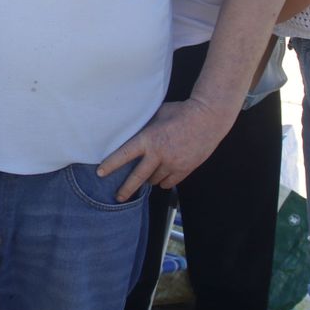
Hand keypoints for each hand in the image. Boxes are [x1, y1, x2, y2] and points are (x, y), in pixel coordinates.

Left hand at [96, 97, 232, 201]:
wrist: (209, 118)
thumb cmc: (181, 111)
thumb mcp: (157, 115)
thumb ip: (145, 128)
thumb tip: (133, 134)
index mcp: (149, 139)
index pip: (124, 155)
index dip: (111, 165)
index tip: (100, 173)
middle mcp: (159, 154)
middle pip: (138, 178)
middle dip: (126, 190)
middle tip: (118, 197)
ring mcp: (173, 164)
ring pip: (154, 180)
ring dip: (149, 179)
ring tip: (148, 173)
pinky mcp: (185, 169)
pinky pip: (169, 182)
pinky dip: (164, 180)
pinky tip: (162, 175)